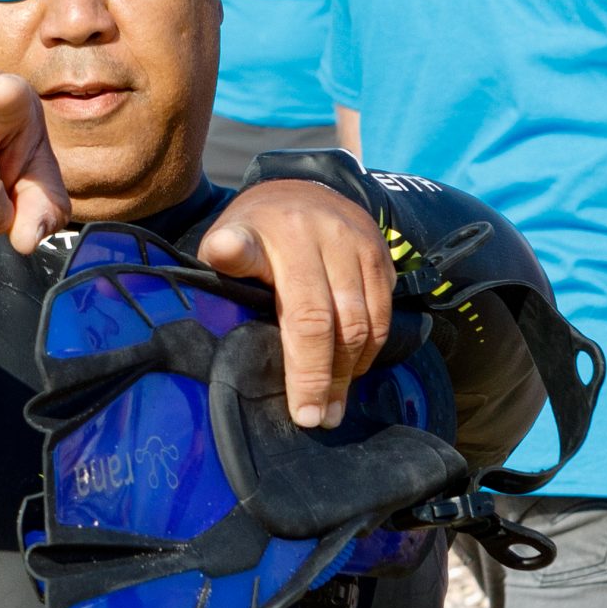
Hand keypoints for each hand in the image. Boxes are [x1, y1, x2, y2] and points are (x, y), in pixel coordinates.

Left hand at [197, 180, 395, 428]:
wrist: (301, 187)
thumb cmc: (256, 228)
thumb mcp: (230, 233)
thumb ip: (228, 252)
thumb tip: (222, 252)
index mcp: (287, 237)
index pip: (304, 314)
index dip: (304, 367)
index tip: (301, 412)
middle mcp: (331, 239)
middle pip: (339, 326)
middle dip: (327, 380)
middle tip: (315, 420)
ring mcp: (363, 247)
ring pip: (367, 324)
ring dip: (351, 372)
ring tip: (332, 408)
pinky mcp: (383, 256)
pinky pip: (384, 314)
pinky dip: (370, 349)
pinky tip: (350, 372)